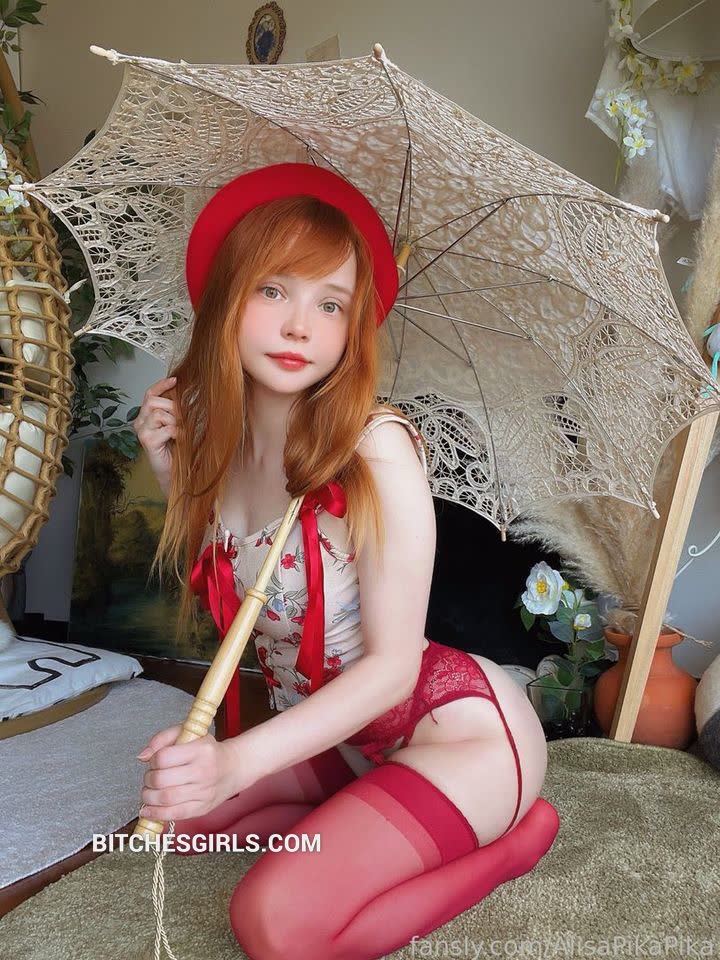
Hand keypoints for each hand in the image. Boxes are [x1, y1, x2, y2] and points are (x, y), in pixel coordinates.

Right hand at [132, 375, 177, 492]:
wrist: (175, 473)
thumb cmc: (176, 449)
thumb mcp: (177, 425)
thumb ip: (176, 411)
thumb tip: (187, 394)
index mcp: (146, 416)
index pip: (150, 394)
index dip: (161, 385)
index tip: (175, 380)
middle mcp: (140, 422)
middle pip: (153, 402)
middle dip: (172, 407)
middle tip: (182, 419)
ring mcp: (142, 432)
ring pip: (159, 413)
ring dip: (175, 421)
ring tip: (180, 432)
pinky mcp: (147, 442)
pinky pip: (166, 428)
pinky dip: (178, 432)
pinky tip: (180, 439)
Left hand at [136, 723, 240, 822]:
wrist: (233, 768)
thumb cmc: (208, 750)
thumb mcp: (189, 734)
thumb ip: (163, 738)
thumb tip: (142, 756)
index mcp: (200, 750)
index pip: (163, 757)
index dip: (152, 760)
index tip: (154, 762)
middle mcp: (203, 771)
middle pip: (161, 780)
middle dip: (148, 780)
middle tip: (150, 778)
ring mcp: (204, 791)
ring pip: (165, 799)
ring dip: (148, 797)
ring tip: (149, 792)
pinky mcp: (202, 808)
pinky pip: (175, 814)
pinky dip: (156, 814)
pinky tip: (148, 810)